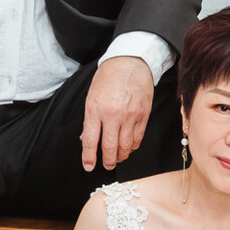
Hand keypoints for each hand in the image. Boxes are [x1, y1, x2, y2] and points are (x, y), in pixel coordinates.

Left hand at [80, 54, 155, 171]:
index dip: (89, 157)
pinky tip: (128, 147)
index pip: (90, 140)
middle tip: (106, 165)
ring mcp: (129, 115)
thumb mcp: (92, 97)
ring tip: (117, 157)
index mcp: (95, 109)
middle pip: (110, 147)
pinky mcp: (143, 115)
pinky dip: (132, 146)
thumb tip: (86, 140)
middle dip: (107, 161)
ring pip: (125, 146)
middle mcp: (112, 114)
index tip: (89, 166)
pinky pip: (138, 138)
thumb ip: (89, 120)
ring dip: (121, 156)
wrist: (130, 63)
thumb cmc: (108, 78)